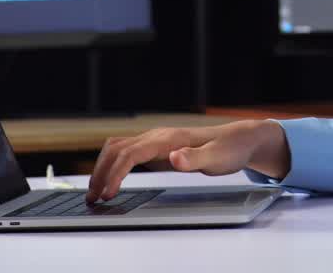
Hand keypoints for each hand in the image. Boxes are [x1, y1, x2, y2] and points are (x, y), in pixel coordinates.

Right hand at [85, 120, 289, 202]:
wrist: (239, 139)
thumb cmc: (229, 149)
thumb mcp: (217, 157)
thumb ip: (194, 158)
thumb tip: (173, 157)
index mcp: (168, 138)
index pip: (131, 153)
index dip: (116, 173)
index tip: (108, 193)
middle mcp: (157, 136)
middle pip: (117, 149)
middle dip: (101, 172)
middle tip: (93, 198)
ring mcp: (155, 140)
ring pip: (118, 148)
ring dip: (103, 167)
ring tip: (95, 192)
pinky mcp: (157, 148)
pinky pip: (126, 153)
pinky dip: (112, 165)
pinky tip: (111, 181)